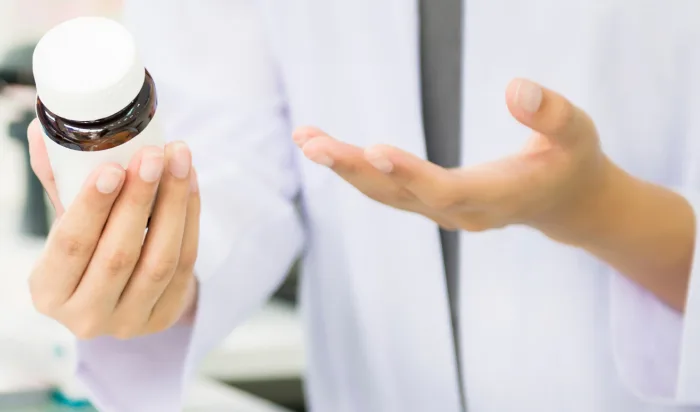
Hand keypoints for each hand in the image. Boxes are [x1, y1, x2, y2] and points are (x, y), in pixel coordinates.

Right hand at [27, 120, 199, 338]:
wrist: (121, 292)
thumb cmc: (89, 249)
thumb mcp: (68, 221)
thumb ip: (60, 182)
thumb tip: (46, 131)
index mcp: (49, 291)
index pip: (71, 246)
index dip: (92, 206)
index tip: (112, 168)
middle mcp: (86, 315)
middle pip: (119, 255)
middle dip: (139, 199)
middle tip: (153, 155)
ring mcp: (129, 321)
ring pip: (159, 260)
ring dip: (173, 204)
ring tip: (178, 160)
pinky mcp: (165, 317)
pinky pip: (185, 263)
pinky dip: (190, 218)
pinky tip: (189, 182)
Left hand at [292, 78, 613, 237]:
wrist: (564, 202)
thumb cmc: (571, 161)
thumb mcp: (578, 133)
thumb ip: (552, 114)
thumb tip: (516, 87)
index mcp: (499, 198)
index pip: (448, 191)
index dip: (411, 174)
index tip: (374, 150)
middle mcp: (463, 213)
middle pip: (401, 195)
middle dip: (355, 170)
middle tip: (314, 144)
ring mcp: (443, 212)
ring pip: (385, 195)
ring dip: (344, 168)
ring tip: (306, 139)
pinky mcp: (430, 203)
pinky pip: (385, 189)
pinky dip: (354, 169)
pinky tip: (324, 147)